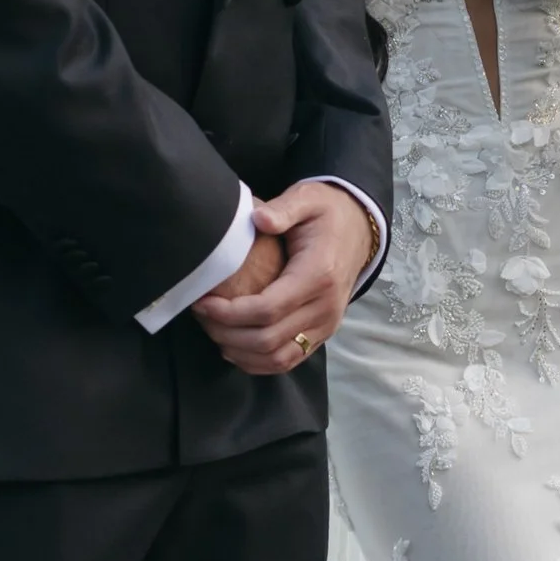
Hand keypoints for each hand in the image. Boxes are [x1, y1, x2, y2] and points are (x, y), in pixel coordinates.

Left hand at [191, 182, 371, 375]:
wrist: (358, 229)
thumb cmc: (326, 213)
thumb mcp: (308, 198)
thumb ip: (283, 208)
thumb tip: (258, 218)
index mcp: (319, 275)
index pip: (268, 309)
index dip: (229, 313)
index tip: (202, 302)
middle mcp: (326, 307)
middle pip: (268, 339)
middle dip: (226, 333)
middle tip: (201, 315)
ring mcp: (327, 325)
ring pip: (277, 358)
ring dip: (239, 351)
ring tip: (212, 330)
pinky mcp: (323, 334)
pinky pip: (288, 361)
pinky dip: (257, 362)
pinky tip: (233, 347)